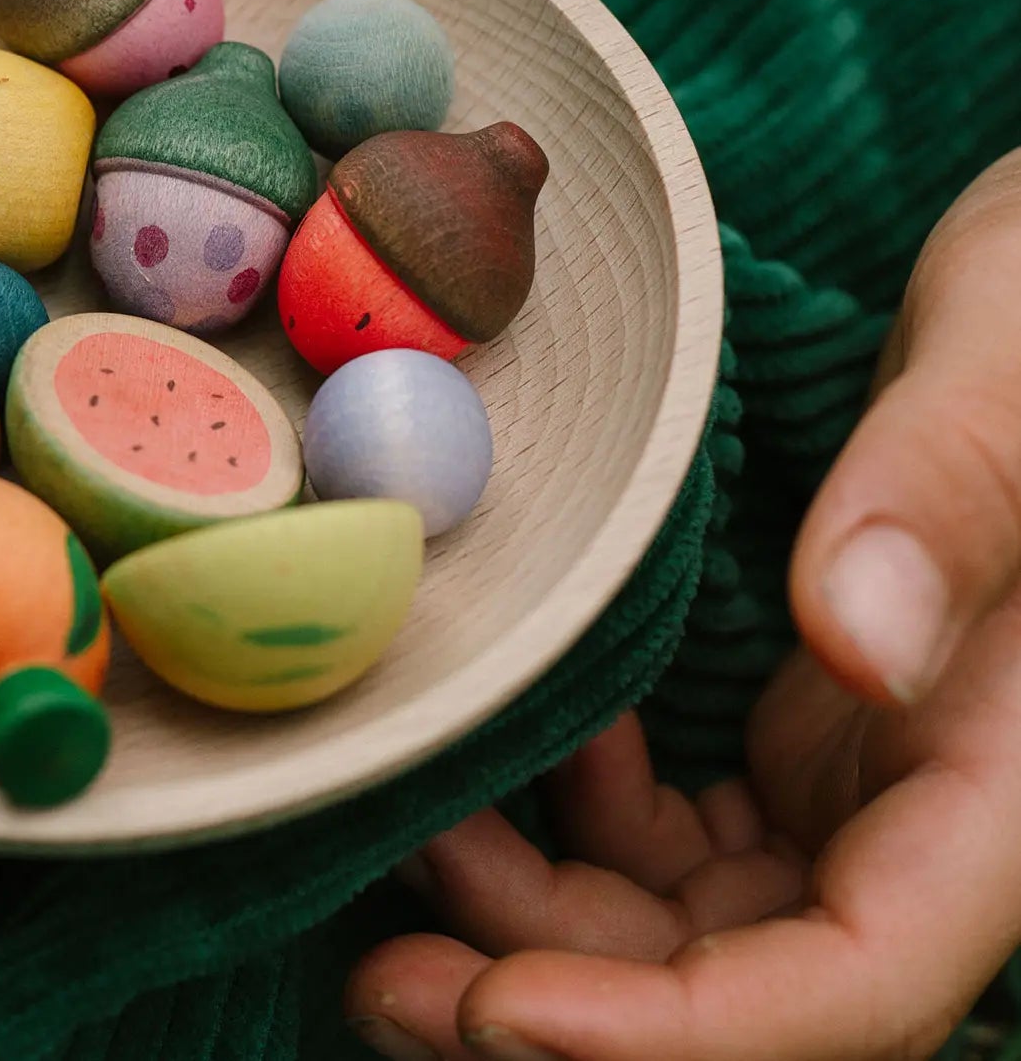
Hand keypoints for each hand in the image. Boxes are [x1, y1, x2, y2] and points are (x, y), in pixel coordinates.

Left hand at [349, 150, 1020, 1059]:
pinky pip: (676, 830)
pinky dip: (573, 815)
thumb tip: (859, 647)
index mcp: (1019, 764)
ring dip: (545, 917)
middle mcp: (941, 801)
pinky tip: (503, 743)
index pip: (866, 976)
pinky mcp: (805, 731)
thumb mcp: (1017, 348)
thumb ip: (951, 491)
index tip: (501, 1007)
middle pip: (755, 979)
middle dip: (570, 1002)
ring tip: (414, 840)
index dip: (686, 1030)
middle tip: (384, 978)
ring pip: (698, 919)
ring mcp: (867, 775)